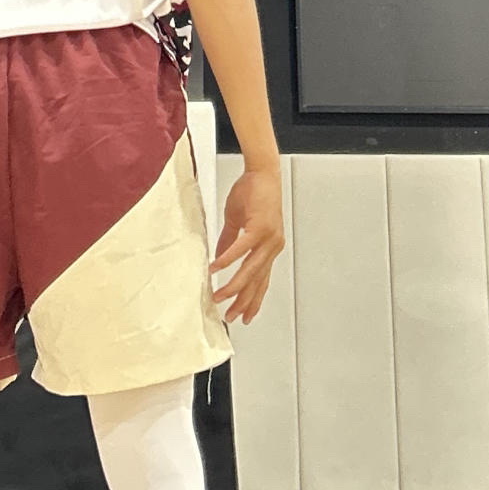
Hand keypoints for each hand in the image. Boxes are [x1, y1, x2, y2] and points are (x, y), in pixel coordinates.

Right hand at [209, 163, 284, 325]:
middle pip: (257, 282)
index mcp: (268, 248)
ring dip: (234, 287)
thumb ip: (230, 240)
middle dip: (244, 302)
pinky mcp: (260, 228)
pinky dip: (227, 260)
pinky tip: (216, 269)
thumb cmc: (253, 192)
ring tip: (219, 297)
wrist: (263, 172)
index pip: (262, 281)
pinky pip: (241, 250)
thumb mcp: (239, 221)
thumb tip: (220, 255)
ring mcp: (268, 239)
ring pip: (250, 271)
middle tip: (231, 317)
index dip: (253, 299)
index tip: (245, 315)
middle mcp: (272, 247)